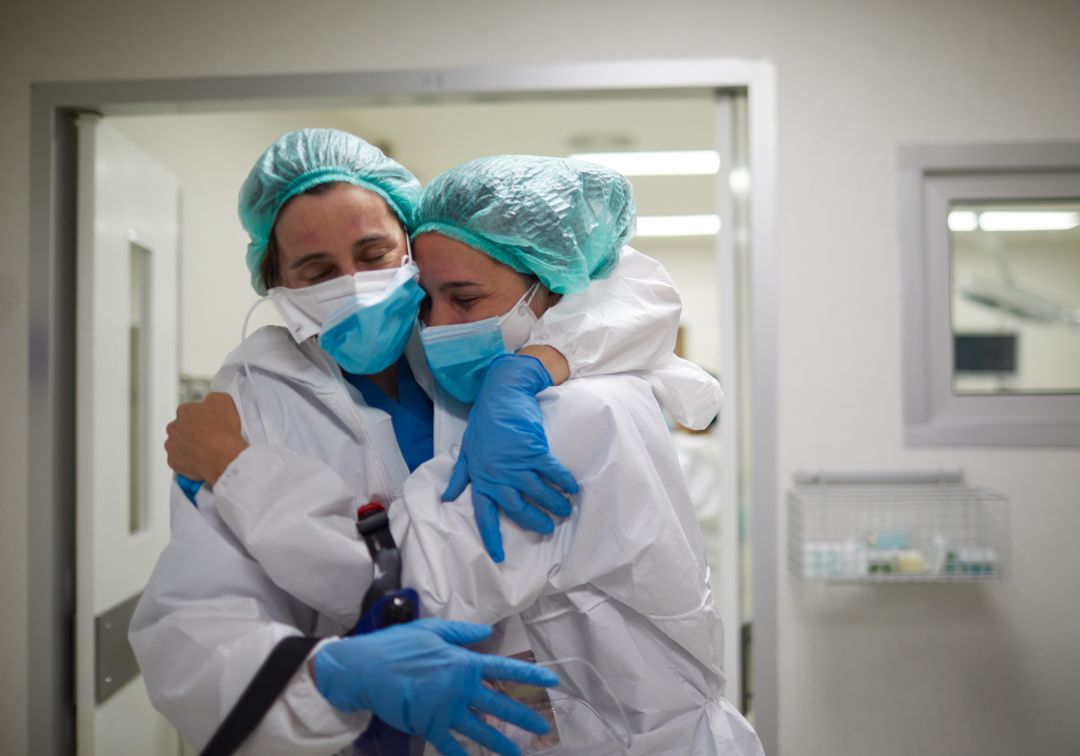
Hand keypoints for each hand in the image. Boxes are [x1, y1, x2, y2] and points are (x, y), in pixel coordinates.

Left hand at [164, 392, 247, 485]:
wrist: (225, 457)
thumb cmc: (224, 431)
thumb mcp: (224, 401)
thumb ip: (211, 398)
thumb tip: (208, 402)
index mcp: (184, 411)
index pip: (190, 411)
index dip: (201, 417)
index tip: (210, 423)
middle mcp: (173, 427)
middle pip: (181, 427)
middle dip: (192, 431)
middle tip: (208, 437)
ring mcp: (172, 446)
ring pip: (178, 444)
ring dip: (188, 446)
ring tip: (205, 450)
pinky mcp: (173, 462)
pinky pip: (179, 460)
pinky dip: (187, 461)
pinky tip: (201, 460)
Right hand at [313, 619, 558, 755]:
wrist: (364, 669)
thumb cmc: (397, 646)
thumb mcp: (431, 630)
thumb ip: (461, 634)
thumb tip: (486, 632)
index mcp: (463, 662)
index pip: (504, 669)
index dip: (528, 675)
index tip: (550, 680)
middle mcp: (459, 687)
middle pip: (498, 704)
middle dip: (522, 716)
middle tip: (542, 726)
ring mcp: (445, 710)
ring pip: (480, 730)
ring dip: (500, 743)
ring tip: (519, 753)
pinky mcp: (428, 726)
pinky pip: (450, 745)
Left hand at [443, 354, 578, 561]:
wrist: (501, 394)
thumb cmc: (483, 422)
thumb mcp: (466, 450)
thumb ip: (460, 476)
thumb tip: (447, 498)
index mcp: (481, 478)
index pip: (485, 514)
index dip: (492, 537)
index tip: (498, 556)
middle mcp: (498, 476)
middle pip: (518, 509)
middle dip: (535, 521)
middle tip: (547, 528)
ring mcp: (517, 464)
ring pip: (539, 493)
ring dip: (554, 504)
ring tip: (565, 509)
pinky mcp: (534, 451)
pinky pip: (552, 473)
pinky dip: (563, 482)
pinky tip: (572, 488)